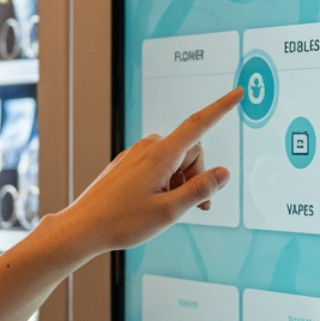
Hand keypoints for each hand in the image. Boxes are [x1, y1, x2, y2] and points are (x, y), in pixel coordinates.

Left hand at [59, 88, 241, 256]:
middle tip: (195, 207)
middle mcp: (148, 147)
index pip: (199, 124)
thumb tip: (223, 173)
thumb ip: (200, 190)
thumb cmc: (122, 222)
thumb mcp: (169, 211)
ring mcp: (135, 154)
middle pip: (190, 150)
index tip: (237, 93)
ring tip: (166, 208)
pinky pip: (157, 164)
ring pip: (173, 159)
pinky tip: (151, 203)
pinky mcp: (127, 163)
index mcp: (160, 155)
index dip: (221, 108)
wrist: (82, 227)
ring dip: (180, 180)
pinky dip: (165, 181)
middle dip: (197, 175)